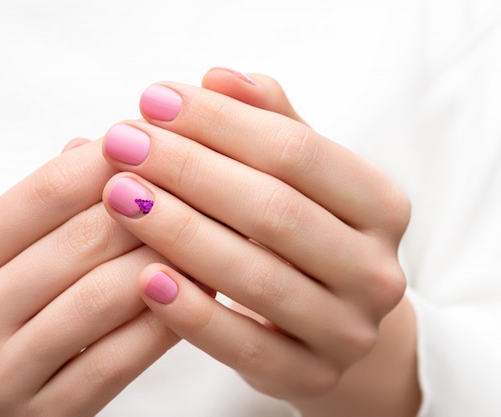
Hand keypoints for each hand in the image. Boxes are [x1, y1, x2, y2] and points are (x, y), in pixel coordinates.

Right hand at [0, 139, 177, 416]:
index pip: (46, 191)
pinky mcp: (47, 415)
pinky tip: (196, 295)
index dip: (112, 161)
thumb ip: (34, 209)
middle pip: (86, 238)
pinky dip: (168, 320)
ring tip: (209, 235)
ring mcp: (6, 371)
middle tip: (200, 186)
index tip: (157, 142)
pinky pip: (122, 357)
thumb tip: (94, 147)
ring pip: (108, 295)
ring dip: (170, 259)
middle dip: (154, 206)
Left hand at [101, 68, 417, 414]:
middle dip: (189, 170)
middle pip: (274, 210)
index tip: (154, 100)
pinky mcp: (310, 377)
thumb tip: (221, 77)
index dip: (220, 122)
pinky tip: (144, 278)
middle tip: (122, 142)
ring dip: (179, 232)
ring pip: (256, 277)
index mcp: (381, 206)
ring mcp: (348, 330)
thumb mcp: (301, 176)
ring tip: (119, 195)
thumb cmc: (306, 234)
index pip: (296, 151)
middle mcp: (377, 269)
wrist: (331, 320)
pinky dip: (193, 312)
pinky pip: (244, 346)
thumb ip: (270, 123)